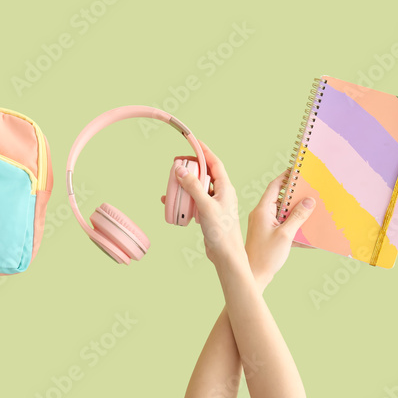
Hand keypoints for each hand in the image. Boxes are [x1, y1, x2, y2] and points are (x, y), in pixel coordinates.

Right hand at [175, 142, 244, 269]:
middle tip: (176, 164)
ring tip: (171, 184)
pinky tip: (172, 202)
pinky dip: (183, 199)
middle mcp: (221, 194)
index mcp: (225, 188)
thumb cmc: (222, 232)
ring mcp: (215, 204)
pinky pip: (194, 201)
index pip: (215, 163)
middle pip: (205, 174)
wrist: (226, 256)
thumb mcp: (205, 206)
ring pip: (198, 188)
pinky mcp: (208, 214)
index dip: (204, 151)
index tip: (194, 141)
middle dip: (191, 167)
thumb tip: (181, 169)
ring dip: (185, 184)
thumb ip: (193, 187)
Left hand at [245, 171, 315, 288]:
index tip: (296, 170)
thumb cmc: (266, 256)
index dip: (285, 177)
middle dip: (295, 195)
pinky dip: (296, 228)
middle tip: (311, 189)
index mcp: (262, 210)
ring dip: (298, 212)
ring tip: (314, 209)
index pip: (274, 187)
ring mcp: (265, 225)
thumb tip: (309, 201)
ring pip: (284, 213)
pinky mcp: (269, 235)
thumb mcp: (286, 234)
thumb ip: (297, 217)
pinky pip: (285, 226)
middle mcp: (262, 215)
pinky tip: (310, 235)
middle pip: (280, 199)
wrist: (254, 275)